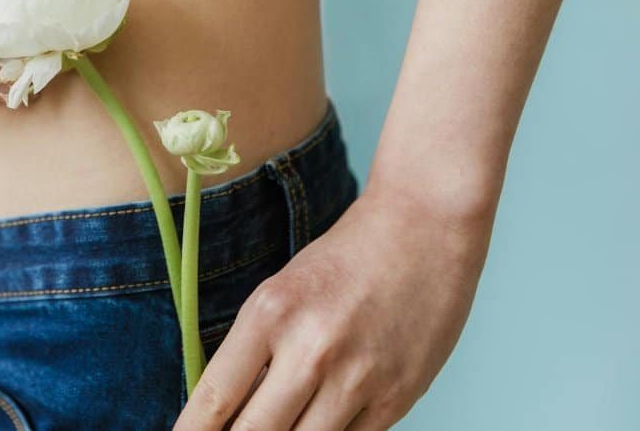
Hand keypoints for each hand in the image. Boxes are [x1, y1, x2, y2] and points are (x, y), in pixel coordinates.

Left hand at [174, 188, 495, 429]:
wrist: (424, 227)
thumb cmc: (343, 259)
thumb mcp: (280, 293)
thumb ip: (254, 353)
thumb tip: (225, 414)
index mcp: (270, 314)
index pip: (215, 398)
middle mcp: (311, 350)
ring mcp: (357, 379)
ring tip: (276, 425)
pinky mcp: (397, 398)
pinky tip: (318, 422)